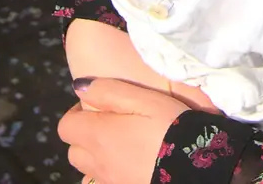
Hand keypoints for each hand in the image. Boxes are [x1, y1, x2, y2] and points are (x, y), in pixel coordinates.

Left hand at [59, 79, 193, 183]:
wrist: (197, 169)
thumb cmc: (171, 127)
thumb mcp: (145, 99)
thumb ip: (108, 91)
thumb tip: (80, 87)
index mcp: (98, 136)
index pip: (66, 126)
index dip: (78, 113)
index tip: (100, 107)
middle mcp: (98, 163)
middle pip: (74, 150)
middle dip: (85, 136)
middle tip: (112, 125)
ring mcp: (110, 181)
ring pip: (88, 169)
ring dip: (97, 156)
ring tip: (122, 145)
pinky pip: (104, 181)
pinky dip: (110, 171)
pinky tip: (130, 163)